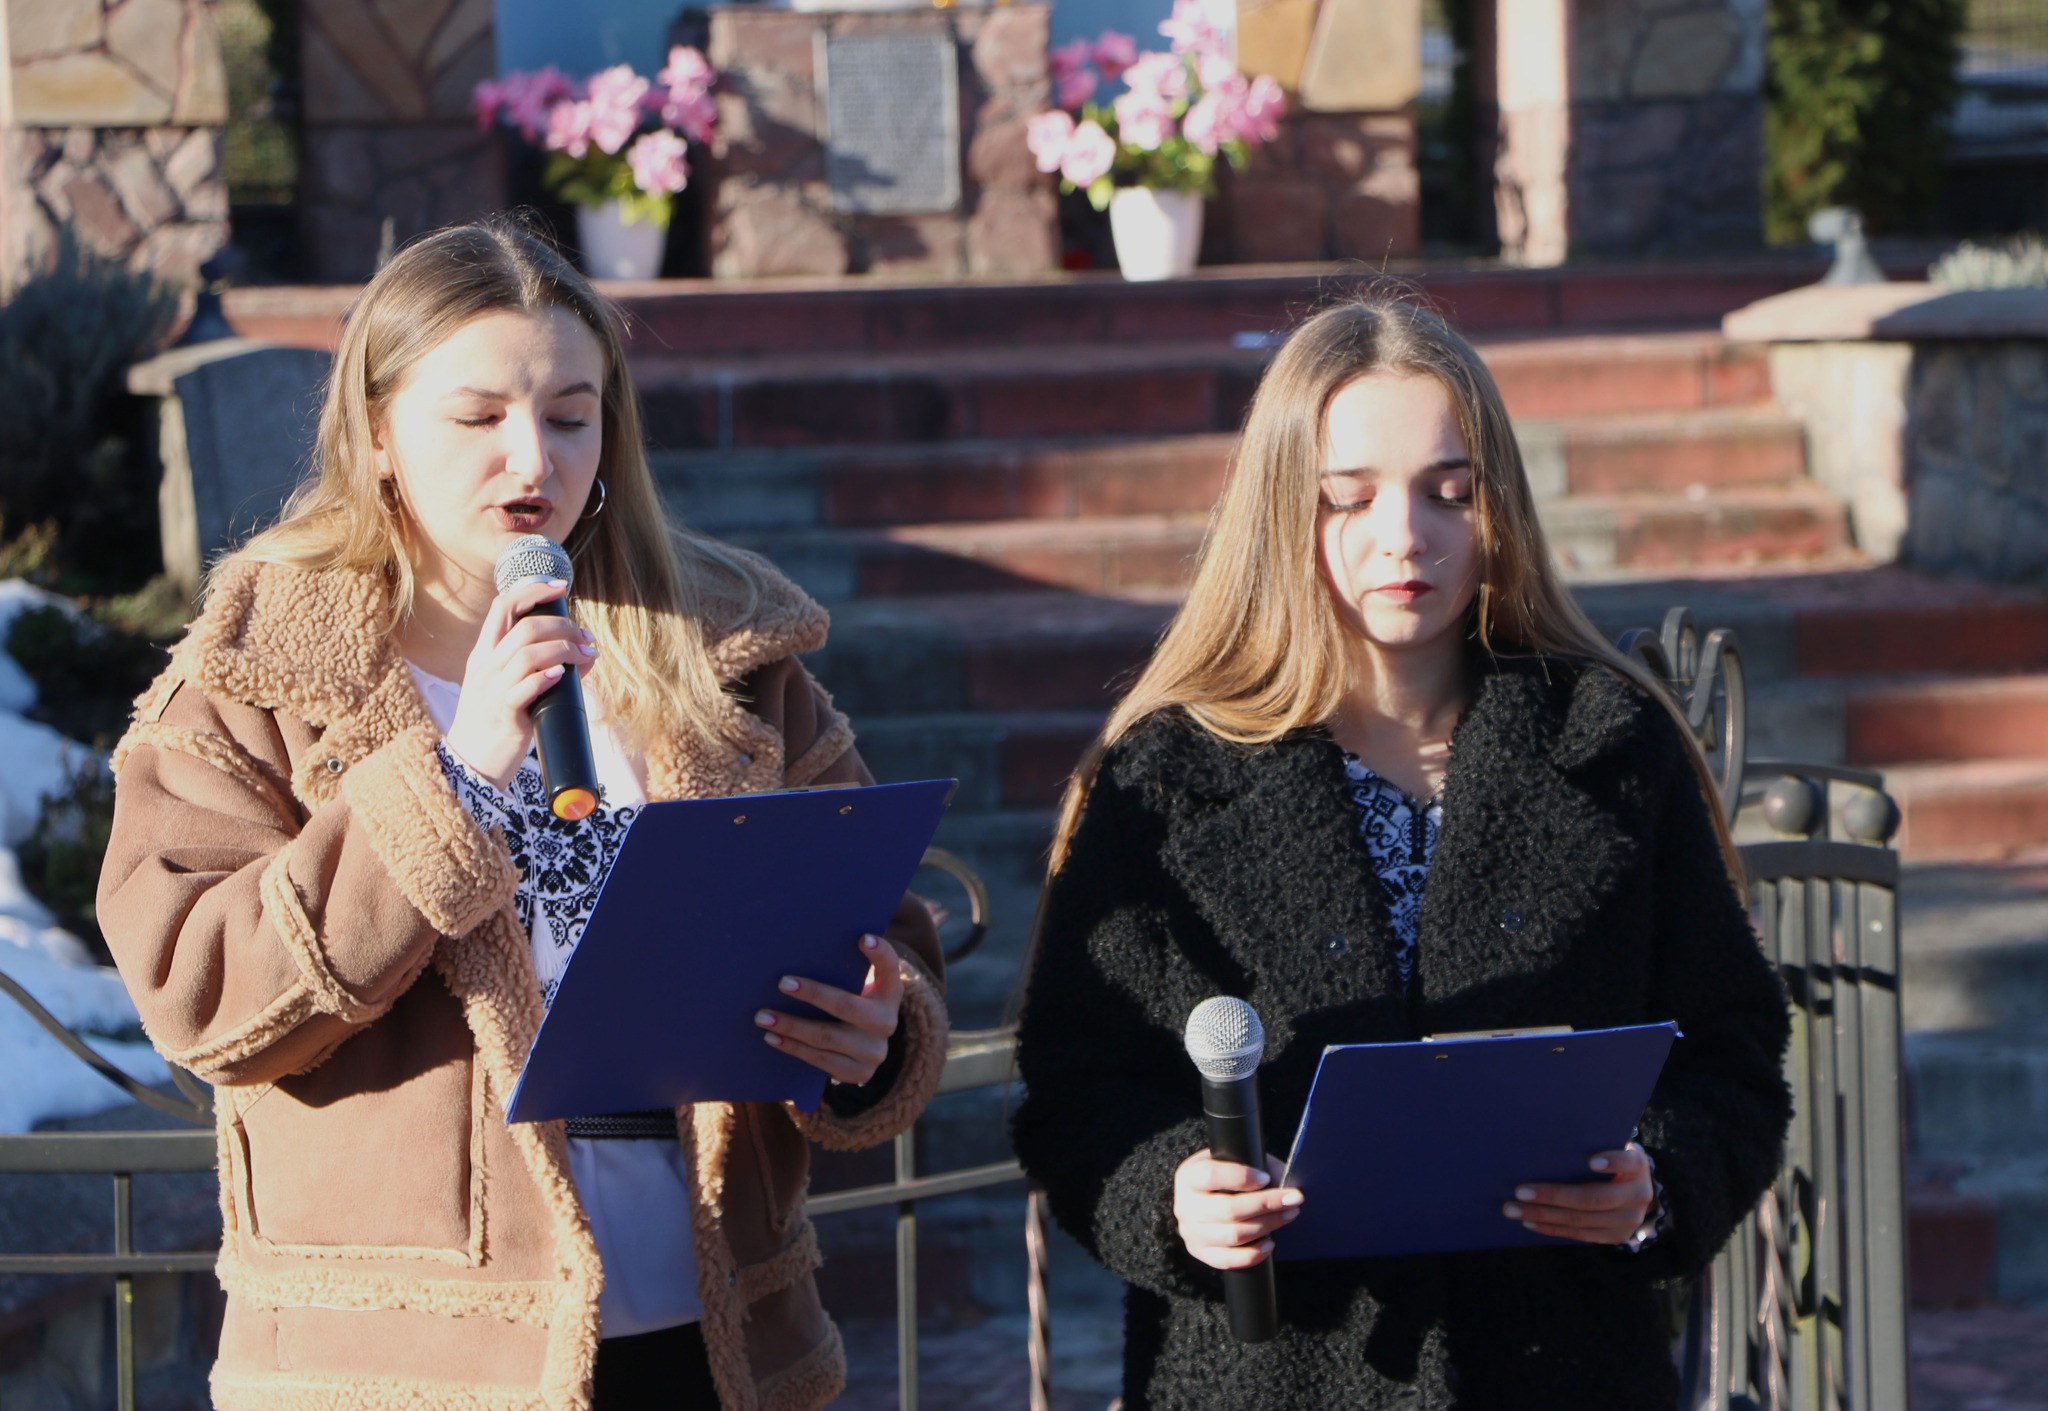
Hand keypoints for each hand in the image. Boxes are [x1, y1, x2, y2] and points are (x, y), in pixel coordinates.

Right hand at [444, 578, 596, 786]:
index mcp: (485, 652)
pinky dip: (545, 677)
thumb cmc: (496, 720)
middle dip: (562, 625)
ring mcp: (492, 688)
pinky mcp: (503, 713)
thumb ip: (543, 666)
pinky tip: (561, 675)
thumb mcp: (511, 686)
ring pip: (528, 653)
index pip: (502, 606)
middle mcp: (486, 665)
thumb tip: (588, 652)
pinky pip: (523, 688)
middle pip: (525, 627)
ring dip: (564, 649)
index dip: (532, 591)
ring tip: (585, 654)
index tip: (560, 587)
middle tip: (586, 636)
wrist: (472, 762)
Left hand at [754, 934, 903, 1084]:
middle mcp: (886, 1022)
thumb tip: (798, 951)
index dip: (880, 953)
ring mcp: (874, 1051)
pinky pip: (820, 1061)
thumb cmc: (851, 1003)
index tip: (862, 938)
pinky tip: (772, 1037)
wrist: (863, 1047)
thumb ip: (841, 969)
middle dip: (813, 994)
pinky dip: (793, 1048)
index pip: (890, 969)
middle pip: (847, 1006)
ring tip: (763, 1016)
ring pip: (827, 1036)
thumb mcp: (857, 986)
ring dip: (791, 1026)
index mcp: (889, 992)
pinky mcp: (859, 1073)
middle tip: (782, 983)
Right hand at [1173, 1151, 1300, 1269]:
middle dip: (1266, 1204)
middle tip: (1293, 1199)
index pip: (1211, 1175)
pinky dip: (1253, 1254)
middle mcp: (1185, 1205)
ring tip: (1289, 1215)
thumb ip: (1258, 1165)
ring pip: (1234, 1235)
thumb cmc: (1229, 1175)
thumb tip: (1285, 1183)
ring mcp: (1191, 1232)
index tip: (1266, 1178)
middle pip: (1228, 1209)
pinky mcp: (1201, 1253)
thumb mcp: (1237, 1160)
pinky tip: (1270, 1243)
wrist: (1209, 1196)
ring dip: (1268, 1226)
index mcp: (1189, 1176)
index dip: (1240, 1177)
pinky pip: (1228, 1260)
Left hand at [1503, 1141, 1655, 1243]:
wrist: (1636, 1187)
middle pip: (1594, 1199)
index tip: (1590, 1161)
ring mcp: (1628, 1220)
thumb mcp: (1610, 1145)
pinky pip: (1580, 1235)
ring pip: (1582, 1221)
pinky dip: (1552, 1228)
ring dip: (1544, 1215)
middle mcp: (1638, 1195)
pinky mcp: (1616, 1236)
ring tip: (1514, 1209)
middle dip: (1553, 1196)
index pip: (1629, 1162)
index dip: (1612, 1162)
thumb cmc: (1610, 1156)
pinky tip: (1530, 1221)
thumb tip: (1544, 1138)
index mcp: (1638, 1166)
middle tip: (1520, 1192)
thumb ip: (1591, 1142)